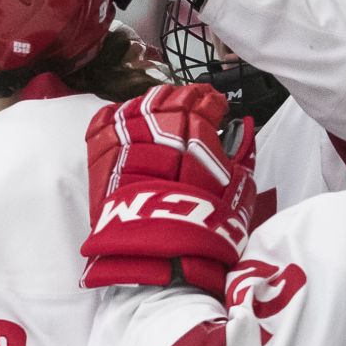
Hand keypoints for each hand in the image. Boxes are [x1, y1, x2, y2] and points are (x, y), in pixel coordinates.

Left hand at [81, 83, 255, 293]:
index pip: (204, 99)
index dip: (212, 101)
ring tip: (160, 117)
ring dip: (153, 106)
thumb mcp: (238, 186)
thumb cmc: (204, 222)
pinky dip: (117, 116)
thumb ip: (242, 152)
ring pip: (139, 104)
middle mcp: (158, 122)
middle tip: (190, 109)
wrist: (159, 248)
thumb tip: (243, 131)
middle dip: (183, 100)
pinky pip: (105, 119)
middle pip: (170, 97)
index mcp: (195, 125)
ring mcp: (127, 133)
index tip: (216, 107)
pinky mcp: (103, 151)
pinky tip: (125, 121)